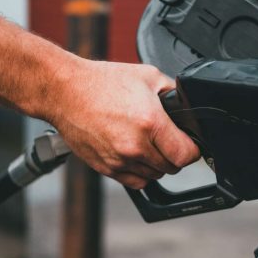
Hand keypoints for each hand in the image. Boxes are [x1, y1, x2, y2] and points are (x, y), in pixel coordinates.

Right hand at [46, 59, 199, 188]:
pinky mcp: (106, 168)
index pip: (186, 154)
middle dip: (174, 154)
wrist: (65, 91)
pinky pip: (135, 181)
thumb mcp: (147, 76)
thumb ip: (173, 93)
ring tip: (147, 143)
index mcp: (150, 122)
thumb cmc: (102, 82)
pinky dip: (140, 172)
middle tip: (166, 139)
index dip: (192, 149)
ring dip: (156, 164)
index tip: (189, 143)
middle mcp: (135, 145)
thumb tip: (187, 107)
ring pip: (154, 176)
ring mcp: (119, 160)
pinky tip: (135, 154)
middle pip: (172, 167)